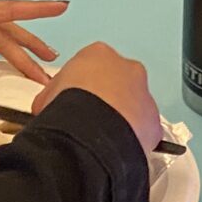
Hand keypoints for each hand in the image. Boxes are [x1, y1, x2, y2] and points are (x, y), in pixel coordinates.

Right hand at [29, 43, 162, 152]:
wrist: (90, 128)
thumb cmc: (68, 105)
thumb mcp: (47, 95)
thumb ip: (55, 95)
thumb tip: (49, 107)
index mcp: (98, 54)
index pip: (90, 67)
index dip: (80, 87)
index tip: (73, 102)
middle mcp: (127, 68)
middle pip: (117, 82)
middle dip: (106, 99)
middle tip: (90, 118)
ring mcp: (144, 93)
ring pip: (134, 105)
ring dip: (122, 118)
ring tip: (103, 136)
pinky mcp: (154, 120)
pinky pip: (144, 128)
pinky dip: (133, 137)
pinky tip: (117, 147)